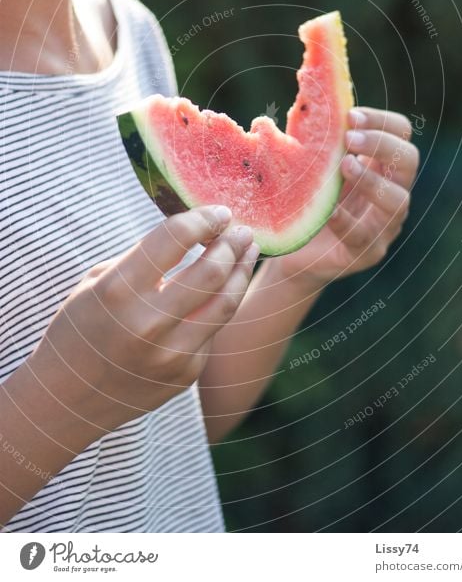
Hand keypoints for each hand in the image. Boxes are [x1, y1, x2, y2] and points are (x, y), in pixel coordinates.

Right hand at [24, 206, 259, 436]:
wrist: (63, 402)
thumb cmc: (78, 330)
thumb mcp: (97, 283)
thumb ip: (144, 260)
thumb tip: (193, 234)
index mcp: (118, 291)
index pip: (175, 238)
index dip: (203, 218)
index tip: (218, 211)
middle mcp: (148, 323)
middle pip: (212, 271)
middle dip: (232, 243)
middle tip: (241, 230)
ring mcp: (171, 354)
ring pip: (226, 303)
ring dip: (242, 271)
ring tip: (248, 252)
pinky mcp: (185, 374)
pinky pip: (212, 331)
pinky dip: (219, 305)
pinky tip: (223, 289)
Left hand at [276, 107, 419, 287]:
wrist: (291, 246)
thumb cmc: (304, 196)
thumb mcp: (310, 163)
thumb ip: (315, 136)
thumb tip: (307, 95)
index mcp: (381, 165)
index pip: (401, 134)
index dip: (382, 122)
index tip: (352, 115)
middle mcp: (391, 192)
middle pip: (408, 161)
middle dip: (381, 145)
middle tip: (350, 139)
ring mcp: (384, 226)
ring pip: (397, 201)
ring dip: (373, 180)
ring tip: (346, 166)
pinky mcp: (367, 253)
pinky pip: (364, 237)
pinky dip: (347, 222)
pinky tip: (329, 211)